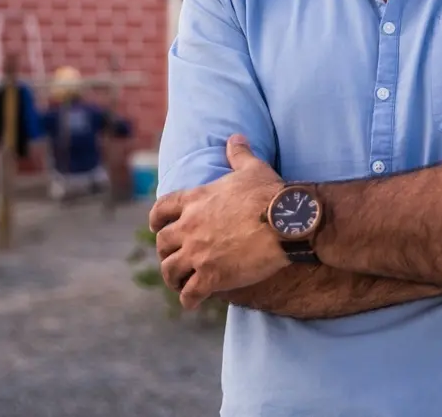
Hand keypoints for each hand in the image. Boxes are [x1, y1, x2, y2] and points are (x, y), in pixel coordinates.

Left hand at [148, 134, 287, 309]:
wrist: (286, 222)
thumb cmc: (270, 193)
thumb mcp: (252, 168)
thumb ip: (239, 154)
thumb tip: (236, 137)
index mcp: (195, 200)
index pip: (161, 210)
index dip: (156, 221)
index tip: (156, 228)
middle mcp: (189, 227)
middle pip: (163, 243)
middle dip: (166, 252)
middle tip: (173, 258)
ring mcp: (198, 253)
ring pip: (170, 270)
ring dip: (172, 278)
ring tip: (179, 284)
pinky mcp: (211, 276)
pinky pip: (190, 293)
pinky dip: (188, 300)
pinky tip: (191, 303)